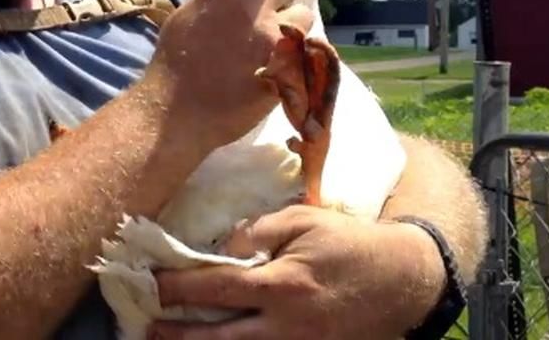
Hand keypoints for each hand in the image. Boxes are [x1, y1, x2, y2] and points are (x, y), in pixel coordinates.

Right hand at [143, 0, 312, 151]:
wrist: (175, 112)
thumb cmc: (174, 63)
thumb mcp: (189, 14)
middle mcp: (255, 8)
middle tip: (270, 12)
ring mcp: (274, 39)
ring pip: (304, 16)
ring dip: (293, 25)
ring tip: (274, 43)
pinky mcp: (288, 68)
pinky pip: (304, 50)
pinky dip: (294, 55)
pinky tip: (275, 66)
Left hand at [150, 206, 446, 338]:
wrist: (402, 281)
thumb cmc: (347, 243)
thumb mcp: (303, 221)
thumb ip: (258, 231)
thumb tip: (219, 245)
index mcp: (283, 284)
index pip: (217, 287)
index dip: (179, 288)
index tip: (153, 284)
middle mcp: (287, 325)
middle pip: (219, 338)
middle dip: (178, 335)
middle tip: (147, 329)